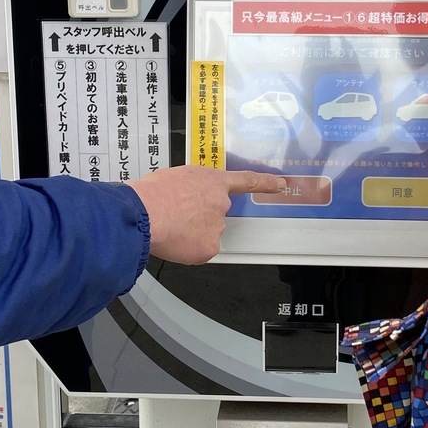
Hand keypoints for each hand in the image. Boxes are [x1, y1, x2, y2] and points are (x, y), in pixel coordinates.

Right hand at [129, 166, 286, 264]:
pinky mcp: (210, 247)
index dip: (266, 184)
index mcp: (212, 181)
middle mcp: (220, 204)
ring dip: (191, 232)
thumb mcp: (175, 177)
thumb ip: (190, 186)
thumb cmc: (153, 193)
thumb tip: (185, 197)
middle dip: (198, 217)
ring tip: (170, 226)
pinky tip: (174, 241)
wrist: (146, 212)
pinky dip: (188, 249)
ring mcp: (217, 226)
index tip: (281, 185)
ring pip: (206, 233)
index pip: (247, 181)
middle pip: (215, 214)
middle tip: (176, 216)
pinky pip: (200, 250)